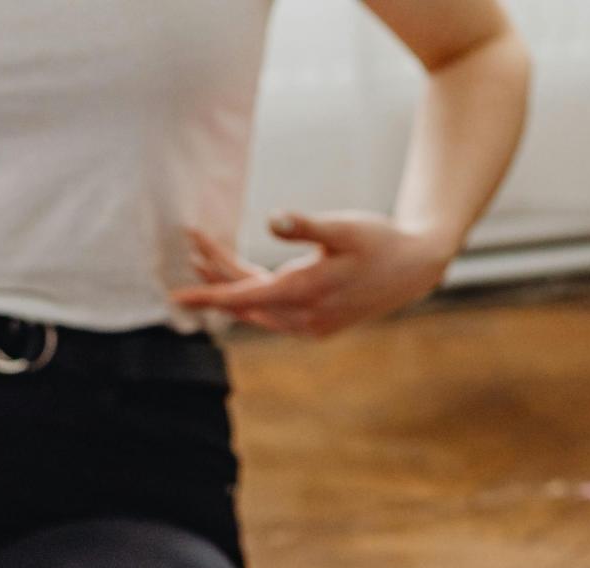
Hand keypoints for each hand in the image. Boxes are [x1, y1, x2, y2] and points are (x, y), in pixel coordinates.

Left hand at [170, 213, 455, 337]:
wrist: (415, 268)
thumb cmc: (380, 240)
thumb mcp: (345, 226)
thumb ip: (306, 225)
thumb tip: (273, 219)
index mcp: (307, 294)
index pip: (244, 298)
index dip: (207, 295)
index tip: (174, 296)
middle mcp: (304, 318)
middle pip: (244, 301)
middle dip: (214, 275)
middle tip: (192, 242)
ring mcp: (310, 326)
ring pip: (256, 308)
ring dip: (229, 284)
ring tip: (202, 256)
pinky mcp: (315, 324)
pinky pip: (272, 312)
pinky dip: (251, 294)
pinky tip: (239, 276)